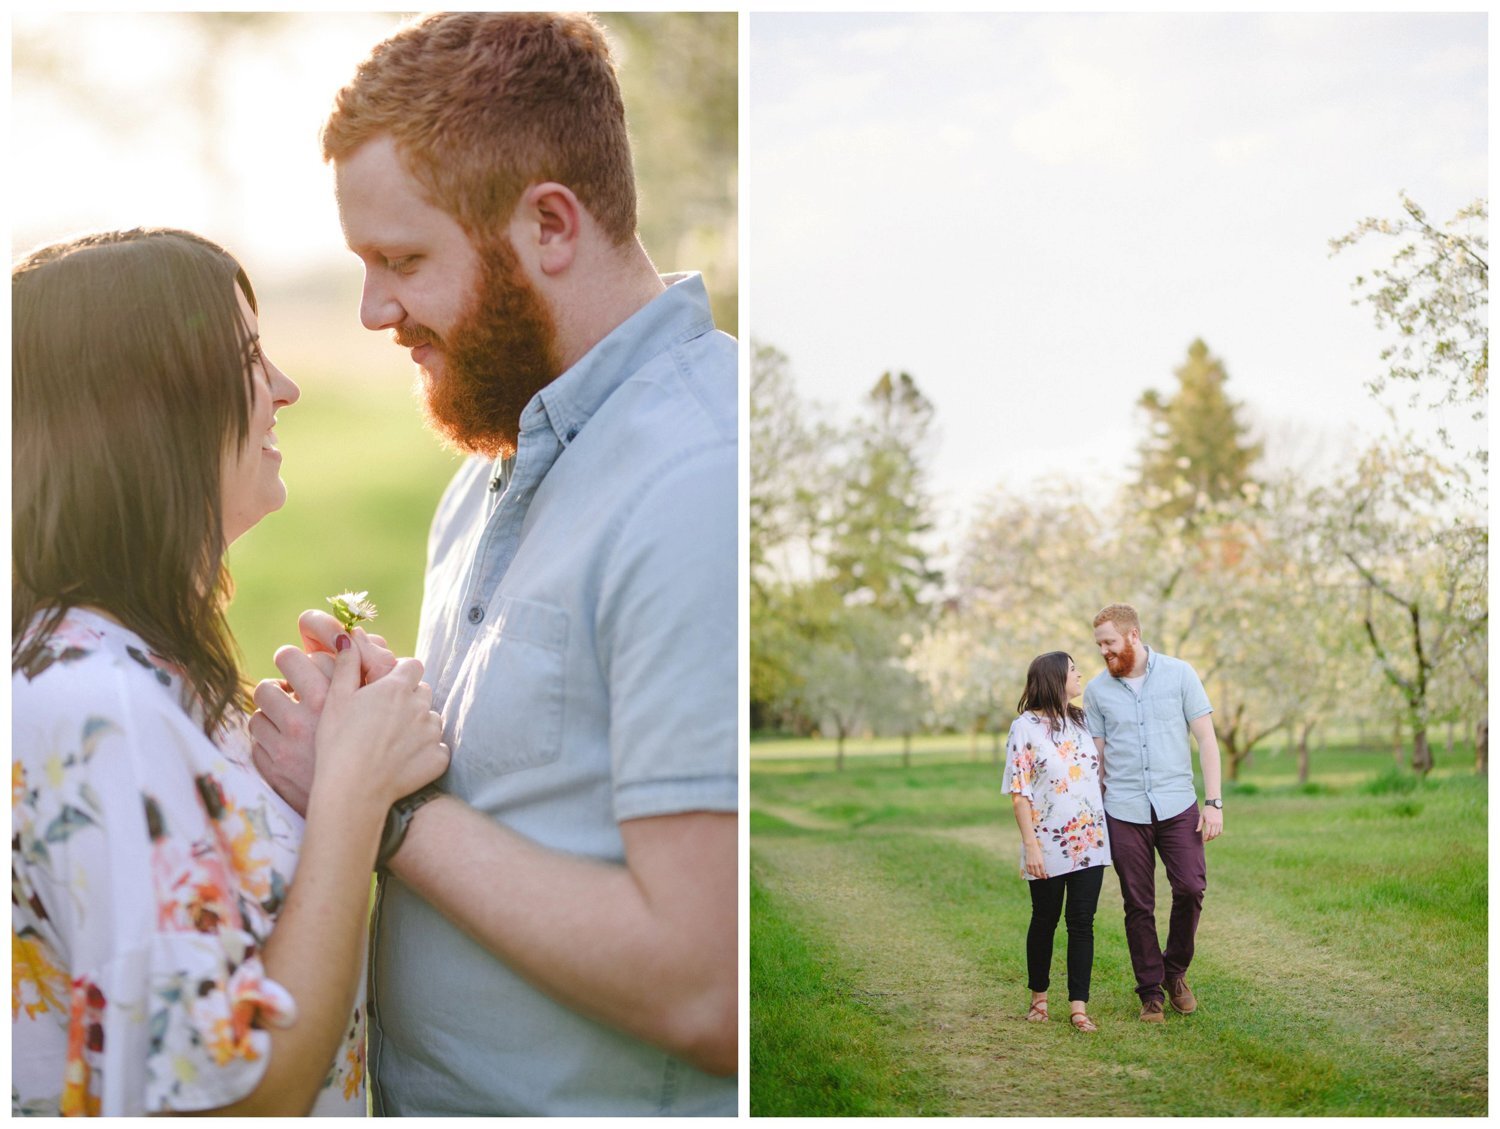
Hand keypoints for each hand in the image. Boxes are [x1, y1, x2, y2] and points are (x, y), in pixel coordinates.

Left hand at [249, 614, 399, 812]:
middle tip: (291, 679)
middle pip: (282, 665)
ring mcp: (287, 741)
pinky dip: (266, 736)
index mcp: (337, 699)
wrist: (363, 806)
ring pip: (262, 699)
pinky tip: (282, 742)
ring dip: (271, 704)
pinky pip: (255, 736)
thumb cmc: (377, 755)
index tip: (309, 667)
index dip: (308, 658)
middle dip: (285, 667)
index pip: (310, 655)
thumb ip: (367, 671)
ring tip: (284, 713)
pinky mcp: (272, 765)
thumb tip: (347, 637)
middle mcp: (309, 716)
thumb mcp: (376, 710)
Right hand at [312, 642, 447, 807]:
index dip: (401, 675)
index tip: (386, 688)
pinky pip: (438, 748)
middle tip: (385, 718)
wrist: (351, 790)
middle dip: (409, 699)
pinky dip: (425, 753)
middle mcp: (419, 706)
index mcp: (396, 688)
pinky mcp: (439, 758)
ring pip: (432, 719)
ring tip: (392, 742)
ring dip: (419, 725)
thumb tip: (348, 637)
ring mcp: (432, 733)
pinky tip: (403, 762)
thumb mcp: (336, 700)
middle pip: (423, 691)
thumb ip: (347, 666)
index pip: (412, 666)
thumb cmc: (337, 744)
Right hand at [1023, 841, 1046, 878]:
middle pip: (1038, 874)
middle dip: (1040, 877)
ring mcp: (1031, 864)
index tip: (1045, 877)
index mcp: (1041, 863)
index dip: (1044, 876)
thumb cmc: (1037, 851)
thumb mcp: (1042, 857)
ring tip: (1037, 875)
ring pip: (1033, 874)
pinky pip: (1028, 871)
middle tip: (1041, 877)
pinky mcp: (1027, 863)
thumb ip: (1042, 864)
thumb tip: (1043, 869)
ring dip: (1035, 875)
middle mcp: (1036, 864)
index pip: (1043, 872)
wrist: (1031, 847)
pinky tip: (1032, 872)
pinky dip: (1030, 873)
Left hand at [1197, 804, 1223, 842]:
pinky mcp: (1221, 822)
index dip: (1205, 837)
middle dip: (1209, 838)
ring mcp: (1219, 823)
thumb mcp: (1201, 817)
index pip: (1207, 833)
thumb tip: (1197, 831)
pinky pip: (1220, 831)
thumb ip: (1199, 825)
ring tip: (1210, 837)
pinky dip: (1217, 834)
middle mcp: (1214, 823)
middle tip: (1206, 840)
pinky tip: (1214, 834)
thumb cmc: (1206, 810)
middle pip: (1212, 834)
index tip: (1203, 840)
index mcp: (1209, 822)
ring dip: (1213, 837)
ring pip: (1217, 834)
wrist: (1214, 804)